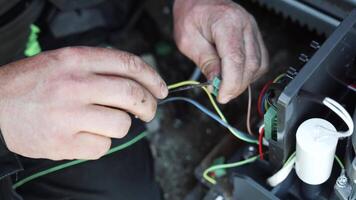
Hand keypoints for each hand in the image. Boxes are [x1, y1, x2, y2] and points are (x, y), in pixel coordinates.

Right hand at [0, 47, 167, 159]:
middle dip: (148, 106)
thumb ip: (99, 69)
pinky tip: (82, 135)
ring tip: (100, 122)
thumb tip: (139, 84)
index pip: (129, 64)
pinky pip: (103, 146)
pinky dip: (99, 143)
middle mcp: (75, 85)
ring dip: (119, 125)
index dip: (152, 78)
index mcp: (76, 60)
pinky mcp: (64, 143)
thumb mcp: (63, 62)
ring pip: (122, 124)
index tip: (161, 89)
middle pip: (132, 95)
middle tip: (147, 111)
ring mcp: (69, 115)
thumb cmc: (33, 84)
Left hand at [174, 0, 267, 102]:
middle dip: (237, 85)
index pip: (236, 59)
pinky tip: (236, 75)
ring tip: (227, 84)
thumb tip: (217, 83)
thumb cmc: (191, 15)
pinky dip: (250, 73)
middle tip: (221, 94)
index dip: (231, 83)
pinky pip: (260, 60)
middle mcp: (245, 25)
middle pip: (251, 64)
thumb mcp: (188, 40)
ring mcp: (253, 29)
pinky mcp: (254, 35)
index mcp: (227, 23)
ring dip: (244, 80)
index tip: (222, 96)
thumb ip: (205, 61)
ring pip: (259, 64)